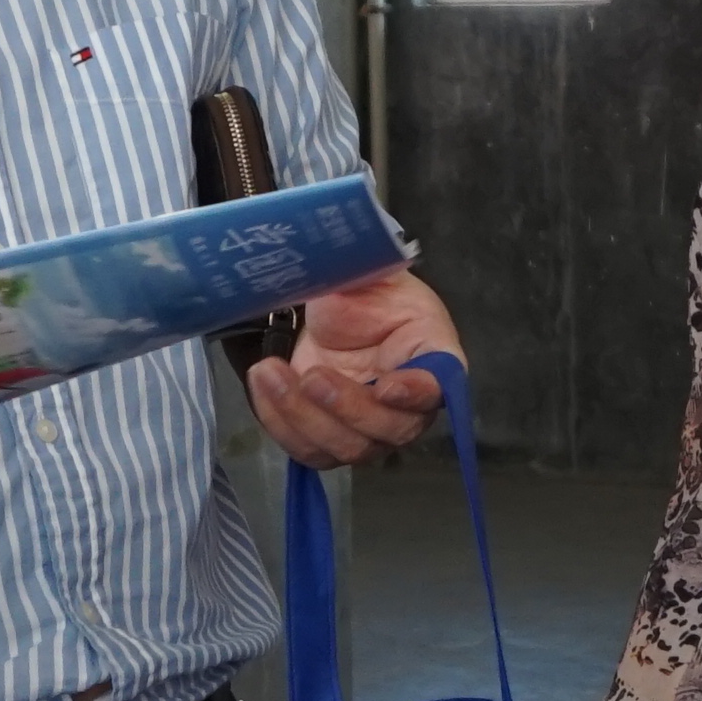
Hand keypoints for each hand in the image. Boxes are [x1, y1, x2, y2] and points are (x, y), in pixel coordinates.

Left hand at [247, 266, 460, 469]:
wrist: (334, 316)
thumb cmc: (366, 294)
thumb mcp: (373, 272)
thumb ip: (374, 269)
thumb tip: (359, 251)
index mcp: (433, 359)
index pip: (437, 388)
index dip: (414, 394)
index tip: (386, 386)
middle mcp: (409, 407)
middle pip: (390, 430)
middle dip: (348, 408)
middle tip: (313, 377)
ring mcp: (369, 431)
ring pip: (347, 448)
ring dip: (304, 416)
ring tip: (271, 372)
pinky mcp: (329, 438)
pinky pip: (307, 449)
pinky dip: (279, 421)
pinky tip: (264, 382)